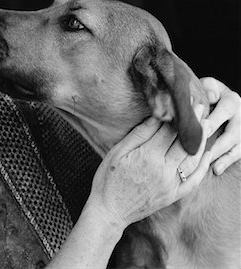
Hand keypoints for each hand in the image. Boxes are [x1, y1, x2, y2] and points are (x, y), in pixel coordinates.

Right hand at [88, 105, 210, 226]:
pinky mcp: (174, 195)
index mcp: (148, 156)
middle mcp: (164, 170)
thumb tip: (155, 118)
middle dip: (194, 123)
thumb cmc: (108, 179)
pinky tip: (206, 154)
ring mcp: (171, 184)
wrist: (109, 210)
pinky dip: (203, 166)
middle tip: (199, 107)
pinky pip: (194, 180)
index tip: (185, 103)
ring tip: (206, 124)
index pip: (169, 131)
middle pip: (184, 141)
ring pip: (193, 159)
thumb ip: (139, 134)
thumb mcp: (117, 152)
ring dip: (202, 140)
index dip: (178, 115)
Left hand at [200, 77, 240, 174]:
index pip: (225, 110)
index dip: (213, 120)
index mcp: (232, 99)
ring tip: (207, 163)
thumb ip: (208, 88)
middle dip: (217, 142)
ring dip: (221, 155)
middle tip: (202, 150)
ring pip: (235, 144)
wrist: (222, 100)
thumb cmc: (209, 93)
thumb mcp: (209, 86)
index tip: (201, 129)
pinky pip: (238, 153)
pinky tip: (216, 169)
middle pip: (233, 131)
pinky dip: (227, 162)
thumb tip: (211, 96)